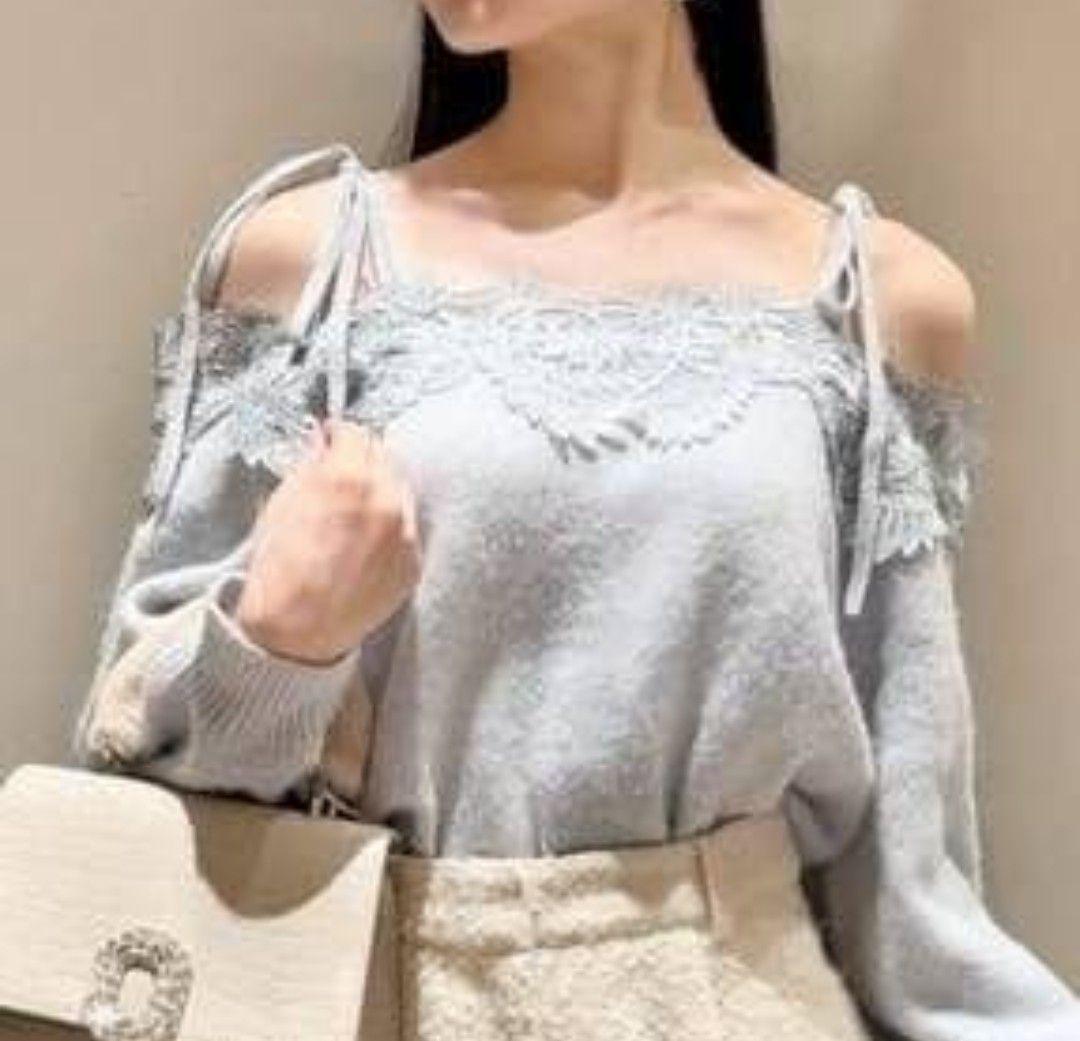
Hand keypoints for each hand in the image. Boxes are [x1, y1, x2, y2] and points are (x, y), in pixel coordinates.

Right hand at [232, 417, 422, 664]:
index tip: (331, 439)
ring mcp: (406, 533)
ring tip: (350, 514)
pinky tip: (362, 544)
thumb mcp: (281, 503)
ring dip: (379, 492)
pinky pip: (406, 529)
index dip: (338, 435)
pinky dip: (389, 528)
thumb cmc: (280, 571)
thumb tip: (323, 444)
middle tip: (341, 474)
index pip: (356, 433)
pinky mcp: (413, 562)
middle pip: (383, 458)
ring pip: (399, 492)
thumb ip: (310, 465)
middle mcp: (387, 501)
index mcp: (350, 477)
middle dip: (361, 460)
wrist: (296, 631)